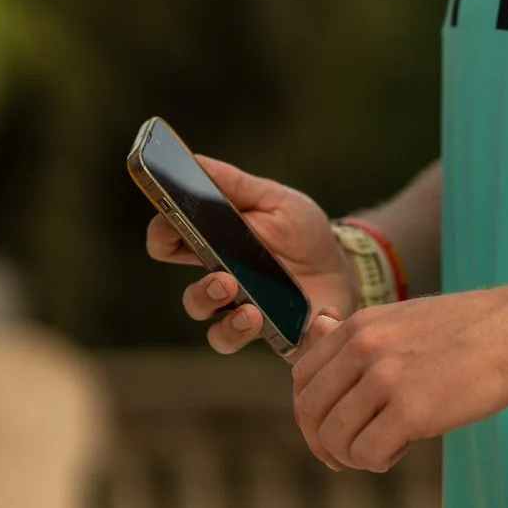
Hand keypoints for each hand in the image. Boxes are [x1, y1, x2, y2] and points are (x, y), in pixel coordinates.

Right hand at [145, 156, 355, 353]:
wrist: (345, 264)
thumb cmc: (301, 230)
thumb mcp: (274, 199)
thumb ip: (234, 185)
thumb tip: (193, 160)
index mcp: (214, 246)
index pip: (169, 244)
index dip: (162, 235)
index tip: (170, 227)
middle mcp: (223, 284)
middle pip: (191, 298)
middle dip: (201, 292)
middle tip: (224, 279)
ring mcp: (247, 313)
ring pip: (217, 331)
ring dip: (228, 325)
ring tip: (252, 311)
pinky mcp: (277, 336)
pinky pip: (269, 348)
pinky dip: (288, 338)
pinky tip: (311, 321)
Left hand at [291, 286, 507, 471]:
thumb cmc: (466, 329)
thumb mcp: (402, 318)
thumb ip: (359, 334)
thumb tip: (317, 328)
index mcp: (359, 326)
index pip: (301, 378)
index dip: (310, 413)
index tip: (329, 430)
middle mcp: (364, 348)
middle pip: (310, 411)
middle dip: (323, 443)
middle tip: (346, 456)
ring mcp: (385, 379)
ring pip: (335, 438)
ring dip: (353, 455)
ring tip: (382, 450)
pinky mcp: (411, 411)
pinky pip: (368, 453)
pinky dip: (378, 461)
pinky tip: (401, 450)